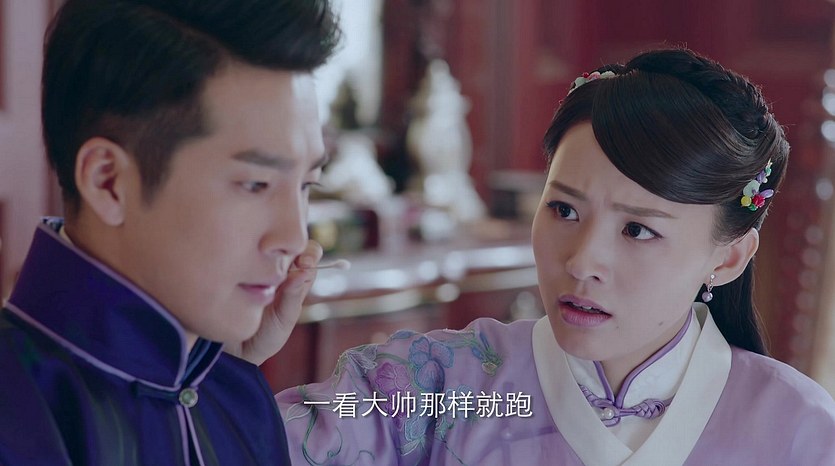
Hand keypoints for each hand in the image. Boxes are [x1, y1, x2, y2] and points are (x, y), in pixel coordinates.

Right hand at [225, 240, 322, 364]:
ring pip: (264, 244)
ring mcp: (253, 265)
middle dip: (285, 245)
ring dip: (263, 250)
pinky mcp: (233, 268)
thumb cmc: (265, 337)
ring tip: (256, 265)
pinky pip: (240, 254)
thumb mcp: (284, 319)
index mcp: (294, 278)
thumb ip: (293, 296)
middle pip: (286, 242)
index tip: (303, 263)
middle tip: (278, 259)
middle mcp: (275, 267)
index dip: (308, 253)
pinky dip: (242, 256)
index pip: (309, 254)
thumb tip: (305, 271)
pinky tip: (238, 267)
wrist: (233, 351)